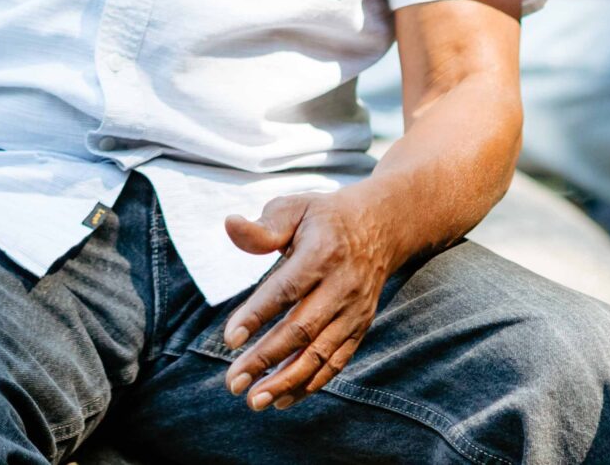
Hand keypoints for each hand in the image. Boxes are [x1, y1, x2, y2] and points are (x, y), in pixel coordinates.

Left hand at [220, 190, 399, 410]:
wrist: (380, 228)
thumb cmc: (324, 218)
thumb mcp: (294, 208)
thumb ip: (264, 226)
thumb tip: (229, 224)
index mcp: (321, 254)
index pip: (286, 289)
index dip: (258, 315)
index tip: (230, 340)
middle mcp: (341, 288)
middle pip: (302, 330)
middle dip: (266, 359)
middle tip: (233, 382)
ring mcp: (353, 312)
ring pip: (319, 354)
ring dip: (286, 381)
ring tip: (254, 400)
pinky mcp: (359, 328)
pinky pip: (335, 362)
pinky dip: (310, 384)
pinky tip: (282, 399)